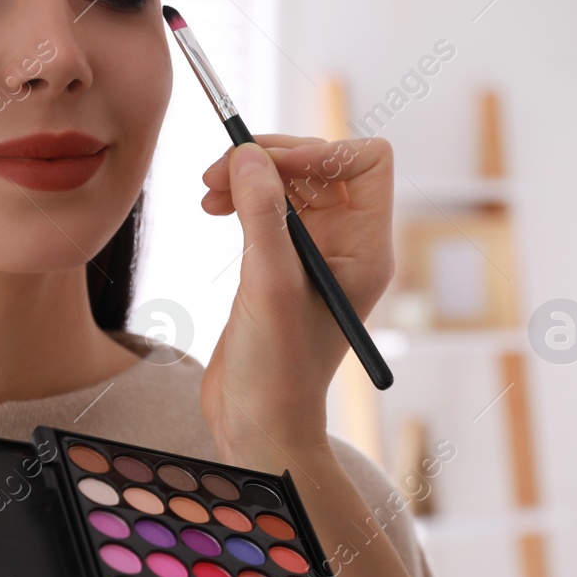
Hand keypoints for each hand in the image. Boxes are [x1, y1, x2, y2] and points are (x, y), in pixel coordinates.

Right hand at [197, 134, 393, 468]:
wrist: (258, 425)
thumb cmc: (278, 371)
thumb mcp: (270, 285)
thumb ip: (262, 215)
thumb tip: (249, 155)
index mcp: (367, 248)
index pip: (367, 163)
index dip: (321, 151)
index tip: (269, 166)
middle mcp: (347, 244)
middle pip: (321, 164)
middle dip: (273, 158)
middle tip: (221, 170)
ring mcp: (315, 252)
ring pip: (290, 181)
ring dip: (250, 174)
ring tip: (209, 188)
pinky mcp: (282, 261)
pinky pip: (268, 205)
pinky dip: (241, 195)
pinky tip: (212, 206)